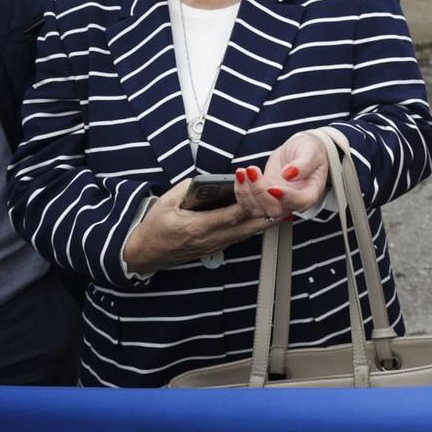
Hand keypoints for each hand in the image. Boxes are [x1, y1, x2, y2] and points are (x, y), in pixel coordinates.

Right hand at [121, 179, 274, 275]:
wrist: (146, 251)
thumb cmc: (155, 226)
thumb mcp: (166, 201)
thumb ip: (187, 187)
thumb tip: (207, 179)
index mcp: (196, 227)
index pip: (230, 215)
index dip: (247, 201)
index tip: (259, 188)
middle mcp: (209, 239)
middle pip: (246, 228)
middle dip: (266, 215)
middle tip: (284, 203)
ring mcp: (214, 246)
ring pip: (246, 234)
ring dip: (263, 222)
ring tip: (283, 209)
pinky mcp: (215, 248)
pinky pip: (239, 237)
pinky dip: (253, 227)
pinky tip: (265, 218)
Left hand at [237, 132, 330, 218]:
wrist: (300, 150)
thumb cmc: (310, 151)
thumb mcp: (311, 151)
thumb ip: (303, 163)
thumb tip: (289, 173)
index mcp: (310, 193)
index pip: (300, 202)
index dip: (286, 198)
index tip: (273, 187)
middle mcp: (293, 202)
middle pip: (275, 209)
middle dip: (259, 192)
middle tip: (253, 171)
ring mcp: (277, 202)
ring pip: (258, 210)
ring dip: (246, 193)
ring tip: (243, 171)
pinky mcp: (264, 197)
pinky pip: (249, 203)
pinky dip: (241, 191)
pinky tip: (240, 174)